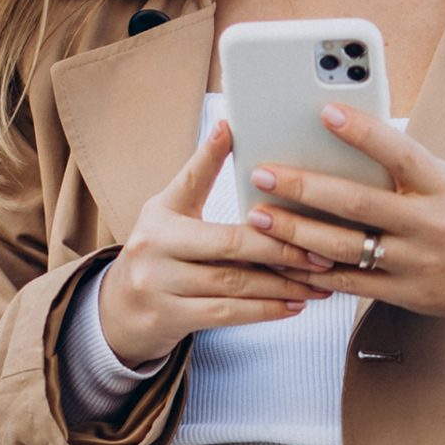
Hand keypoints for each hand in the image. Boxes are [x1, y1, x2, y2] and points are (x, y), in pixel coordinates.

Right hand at [96, 119, 340, 366]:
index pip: (196, 184)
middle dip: (283, 249)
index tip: (254, 150)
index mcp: (159, 214)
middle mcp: (153, 247)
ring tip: (319, 281)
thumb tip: (229, 126)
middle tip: (323, 251)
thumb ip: (201, 175)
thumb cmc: (160, 250)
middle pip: (229, 245)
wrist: (120, 310)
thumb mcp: (171, 210)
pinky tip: (295, 305)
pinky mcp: (168, 317)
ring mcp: (157, 285)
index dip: (217, 162)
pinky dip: (265, 310)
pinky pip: (226, 314)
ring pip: (233, 285)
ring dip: (282, 284)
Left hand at [245, 102, 444, 333]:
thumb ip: (411, 171)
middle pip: (358, 204)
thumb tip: (352, 145)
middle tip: (262, 173)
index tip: (324, 110)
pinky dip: (315, 272)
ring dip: (295, 233)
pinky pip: (351, 284)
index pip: (399, 152)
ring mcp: (418, 263)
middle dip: (304, 188)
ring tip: (259, 216)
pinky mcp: (407, 295)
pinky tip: (286, 259)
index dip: (361, 132)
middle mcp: (432, 225)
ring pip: (344, 248)